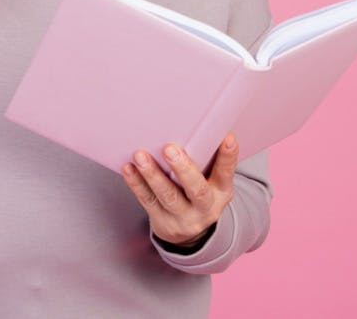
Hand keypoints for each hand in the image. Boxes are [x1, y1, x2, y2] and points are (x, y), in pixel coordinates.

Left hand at [121, 132, 239, 247]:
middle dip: (183, 169)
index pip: (226, 173)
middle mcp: (206, 208)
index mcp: (221, 193)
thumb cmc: (198, 191)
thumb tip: (198, 124)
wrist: (187, 232)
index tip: (228, 138)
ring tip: (140, 155)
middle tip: (169, 148)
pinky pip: (147, 200)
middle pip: (196, 190)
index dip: (228, 157)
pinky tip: (128, 168)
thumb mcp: (212, 181)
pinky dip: (136, 183)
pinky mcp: (162, 221)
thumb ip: (208, 159)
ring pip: (168, 196)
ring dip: (153, 175)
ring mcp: (183, 217)